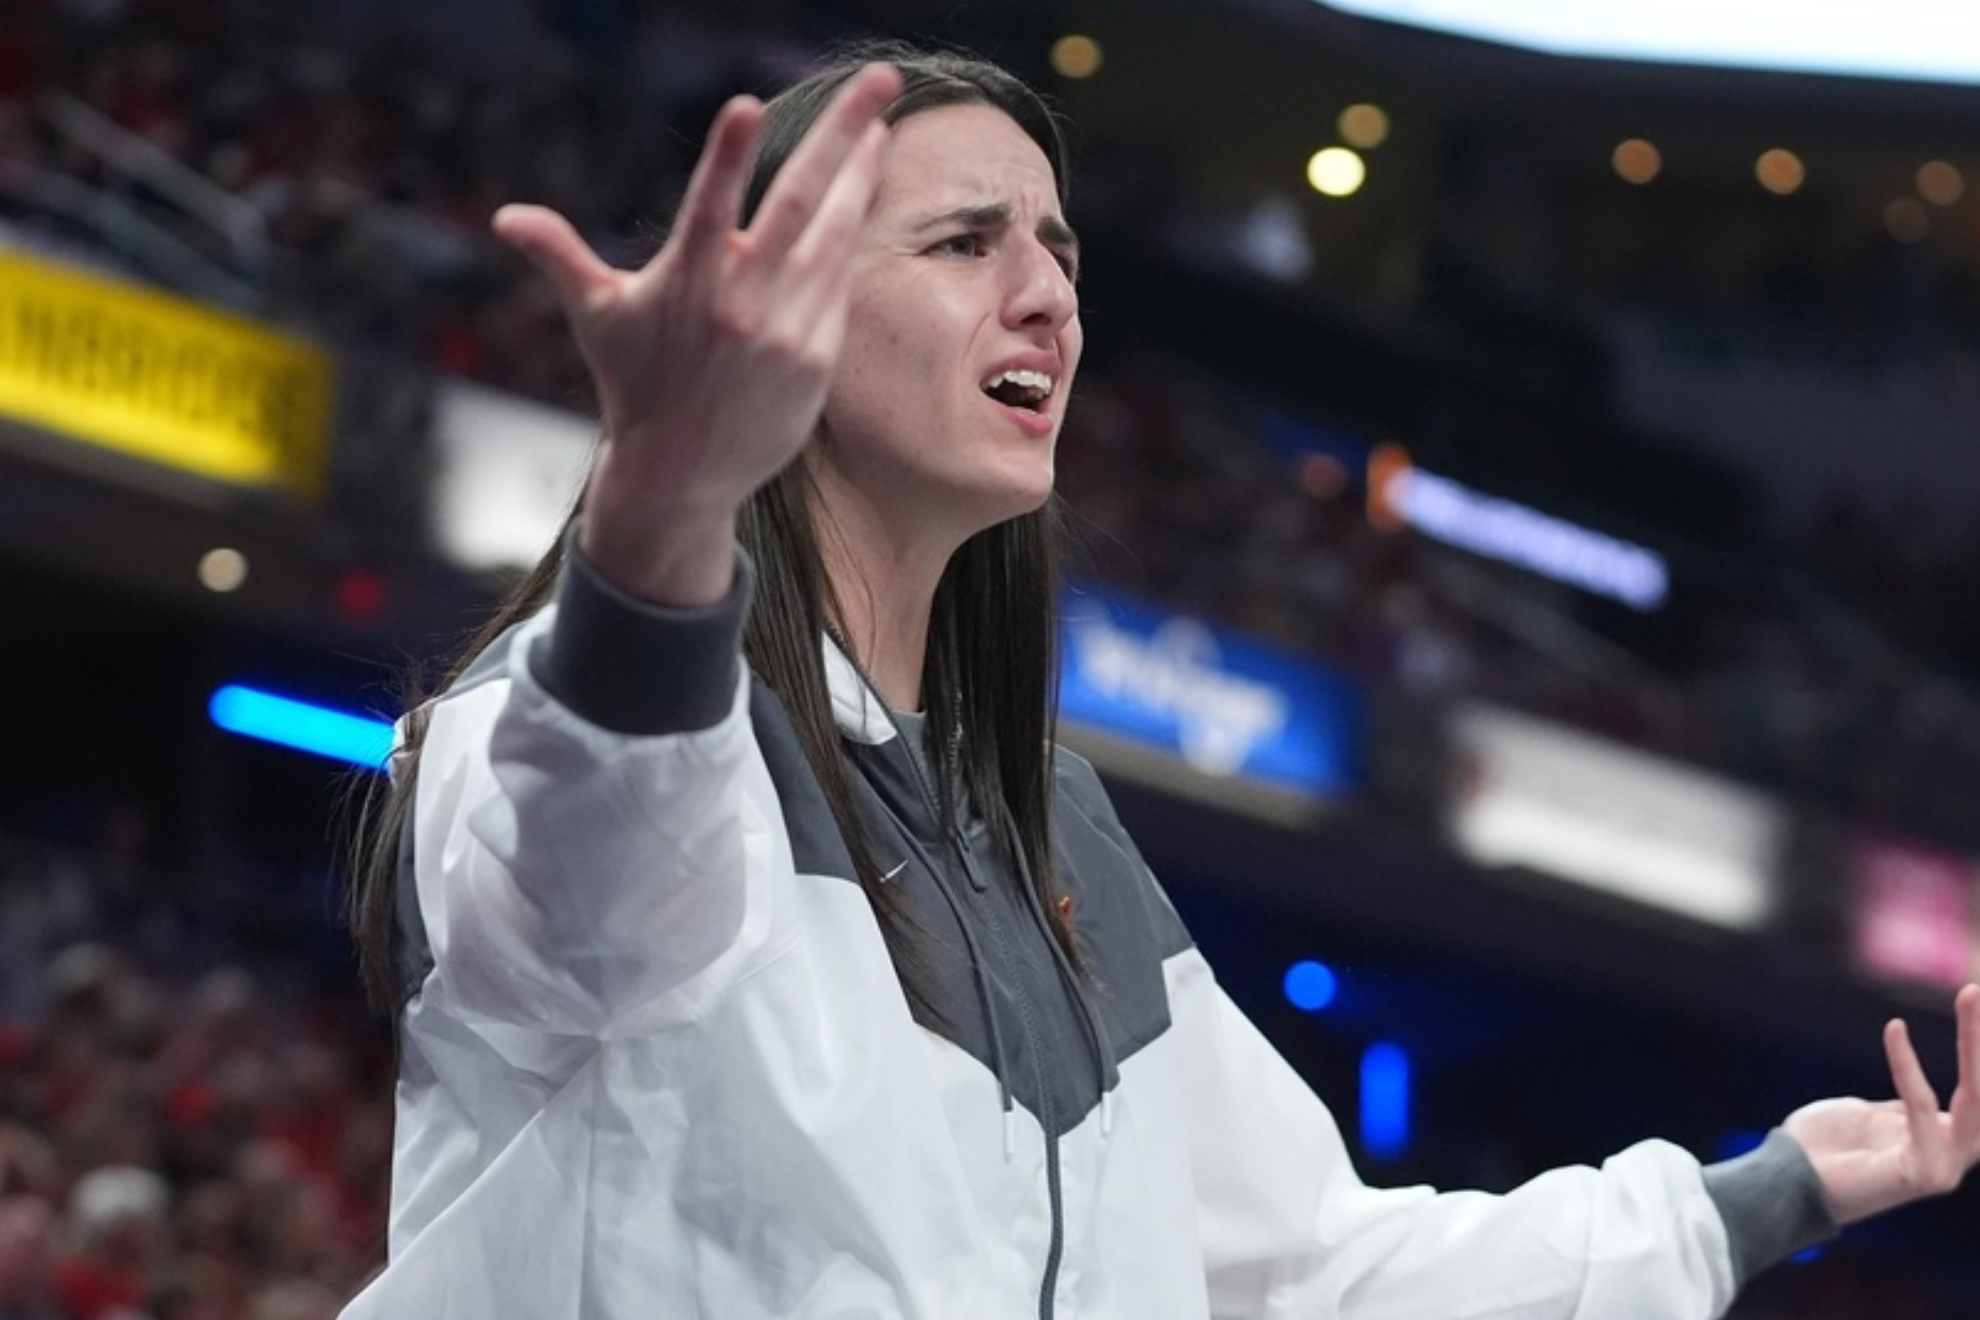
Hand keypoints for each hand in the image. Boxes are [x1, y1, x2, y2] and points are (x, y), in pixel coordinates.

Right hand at [490, 63, 901, 604]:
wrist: (682, 474)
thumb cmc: (634, 385)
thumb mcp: (596, 317)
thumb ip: (560, 257)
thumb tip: (504, 217)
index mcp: (688, 281)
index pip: (708, 206)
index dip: (725, 157)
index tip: (745, 104)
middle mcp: (743, 301)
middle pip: (801, 202)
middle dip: (843, 135)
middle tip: (880, 80)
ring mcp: (787, 329)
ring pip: (835, 235)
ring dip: (859, 175)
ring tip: (881, 126)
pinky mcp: (816, 356)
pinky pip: (839, 282)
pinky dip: (850, 235)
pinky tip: (863, 191)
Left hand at [1784, 982, 1979, 1223]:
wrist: (1785, 1180)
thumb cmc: (1820, 1147)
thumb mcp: (1868, 1115)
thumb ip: (1903, 1106)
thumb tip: (1919, 1096)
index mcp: (1938, 1138)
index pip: (1973, 1092)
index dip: (1973, 1050)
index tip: (1970, 1000)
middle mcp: (1949, 1154)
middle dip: (1979, 1042)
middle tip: (1973, 991)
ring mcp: (1942, 1167)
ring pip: (1975, 1101)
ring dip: (1973, 1047)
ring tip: (1970, 999)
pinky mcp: (1923, 1173)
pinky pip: (1921, 1109)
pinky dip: (1908, 1068)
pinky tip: (1894, 1031)